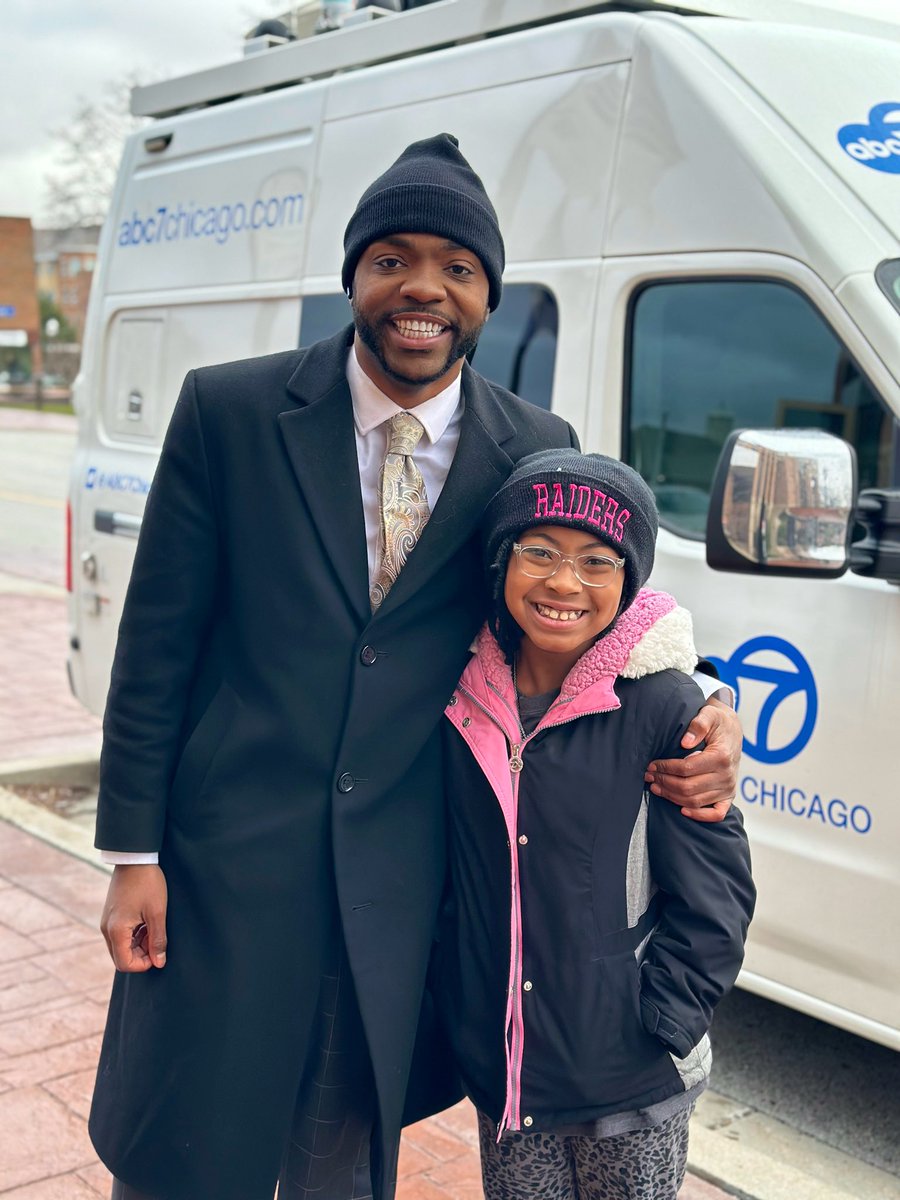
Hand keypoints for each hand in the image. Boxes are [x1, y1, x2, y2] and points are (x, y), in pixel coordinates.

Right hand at [100, 864, 167, 970]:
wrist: (134, 857)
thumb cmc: (148, 883)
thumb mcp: (157, 913)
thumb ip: (158, 940)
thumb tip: (159, 962)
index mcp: (116, 931)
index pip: (125, 964)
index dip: (143, 964)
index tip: (159, 952)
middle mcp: (107, 929)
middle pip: (121, 957)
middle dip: (141, 954)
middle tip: (158, 938)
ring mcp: (107, 922)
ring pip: (122, 946)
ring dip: (139, 944)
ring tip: (154, 926)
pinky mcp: (111, 915)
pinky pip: (120, 934)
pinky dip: (134, 934)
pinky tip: (147, 921)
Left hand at [645, 699, 740, 822]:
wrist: (733, 731)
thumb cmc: (718, 722)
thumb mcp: (709, 714)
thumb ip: (698, 724)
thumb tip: (685, 742)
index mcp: (721, 756)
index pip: (687, 768)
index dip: (666, 768)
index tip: (652, 765)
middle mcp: (726, 775)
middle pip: (688, 787)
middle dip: (664, 782)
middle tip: (649, 776)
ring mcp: (728, 788)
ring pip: (696, 801)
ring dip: (672, 797)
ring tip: (656, 787)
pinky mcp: (729, 796)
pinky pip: (716, 814)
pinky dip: (700, 816)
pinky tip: (682, 810)